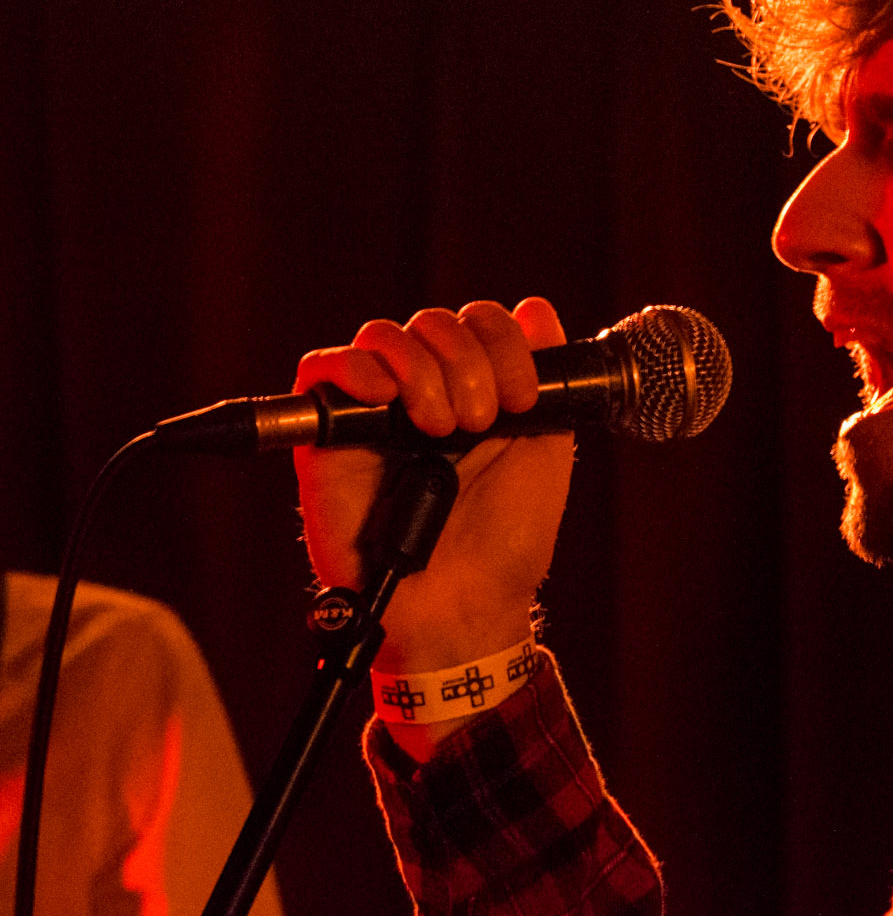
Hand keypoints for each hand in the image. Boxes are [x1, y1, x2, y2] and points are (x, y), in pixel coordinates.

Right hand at [292, 298, 573, 754]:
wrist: (466, 604)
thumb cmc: (507, 538)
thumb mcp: (546, 450)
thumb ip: (549, 381)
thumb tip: (537, 311)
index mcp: (478, 388)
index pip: (482, 322)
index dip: (505, 343)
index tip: (525, 397)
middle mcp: (425, 392)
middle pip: (435, 322)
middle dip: (468, 361)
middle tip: (482, 421)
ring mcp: (376, 412)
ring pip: (384, 337)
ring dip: (423, 369)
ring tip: (441, 427)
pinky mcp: (328, 439)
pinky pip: (321, 370)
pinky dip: (353, 368)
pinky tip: (384, 393)